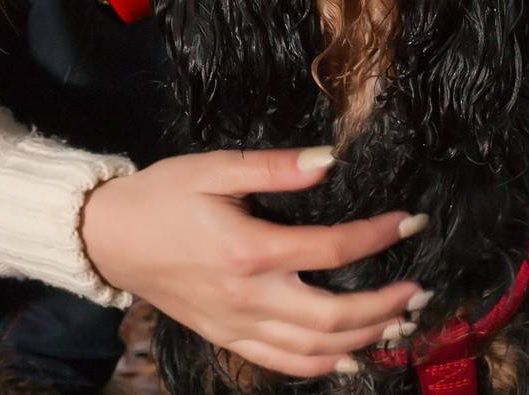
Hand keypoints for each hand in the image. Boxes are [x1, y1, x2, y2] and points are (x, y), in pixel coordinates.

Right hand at [80, 147, 429, 378]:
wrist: (107, 236)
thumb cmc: (160, 195)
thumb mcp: (212, 167)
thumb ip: (273, 167)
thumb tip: (329, 162)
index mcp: (248, 249)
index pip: (332, 249)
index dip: (378, 236)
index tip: (410, 222)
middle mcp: (248, 295)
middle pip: (334, 315)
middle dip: (386, 305)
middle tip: (421, 290)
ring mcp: (236, 324)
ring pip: (314, 349)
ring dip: (364, 338)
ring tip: (399, 322)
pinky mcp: (226, 337)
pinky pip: (282, 363)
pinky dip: (322, 366)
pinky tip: (349, 357)